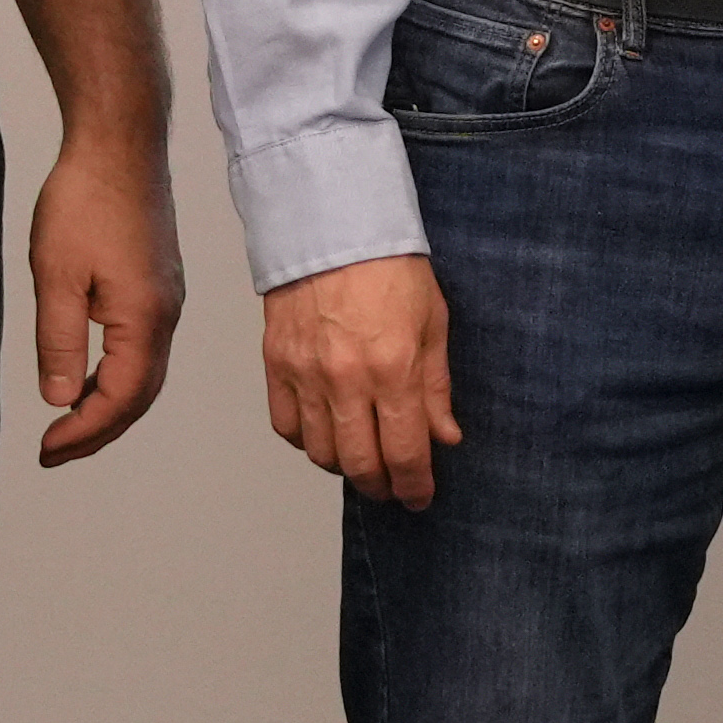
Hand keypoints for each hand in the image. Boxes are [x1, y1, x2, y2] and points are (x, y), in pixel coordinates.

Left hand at [28, 130, 182, 466]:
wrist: (120, 143)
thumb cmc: (85, 199)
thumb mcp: (55, 275)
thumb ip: (59, 342)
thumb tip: (60, 400)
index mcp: (144, 319)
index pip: (119, 400)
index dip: (83, 433)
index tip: (46, 449)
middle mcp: (166, 315)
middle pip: (139, 397)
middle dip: (97, 431)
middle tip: (53, 451)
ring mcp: (167, 299)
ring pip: (144, 375)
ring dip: (108, 406)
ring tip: (67, 423)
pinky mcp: (159, 285)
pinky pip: (144, 349)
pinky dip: (118, 376)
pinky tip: (89, 376)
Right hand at [268, 253, 462, 511]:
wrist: (333, 226)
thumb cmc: (389, 267)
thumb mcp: (434, 323)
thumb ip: (436, 387)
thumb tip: (445, 438)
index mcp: (394, 367)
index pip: (404, 453)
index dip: (415, 486)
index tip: (420, 497)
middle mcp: (347, 378)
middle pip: (360, 464)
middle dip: (381, 486)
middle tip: (392, 487)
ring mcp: (306, 374)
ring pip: (320, 452)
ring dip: (344, 466)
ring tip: (362, 458)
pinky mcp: (277, 364)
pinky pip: (286, 426)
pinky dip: (306, 441)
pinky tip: (326, 433)